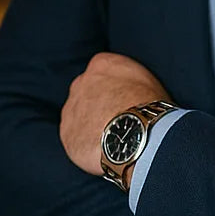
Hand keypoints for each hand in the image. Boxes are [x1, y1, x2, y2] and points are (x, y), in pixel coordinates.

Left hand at [60, 52, 170, 175]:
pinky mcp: (67, 133)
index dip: (114, 91)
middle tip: (116, 122)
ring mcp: (72, 107)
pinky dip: (85, 145)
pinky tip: (101, 151)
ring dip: (90, 125)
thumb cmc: (147, 106)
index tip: (122, 103)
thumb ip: (128, 77)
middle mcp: (81, 82)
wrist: (135, 134)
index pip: (103, 73)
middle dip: (98, 105)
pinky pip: (74, 138)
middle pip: (87, 93)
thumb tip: (129, 87)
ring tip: (111, 140)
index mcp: (101, 64)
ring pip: (79, 115)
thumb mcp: (145, 78)